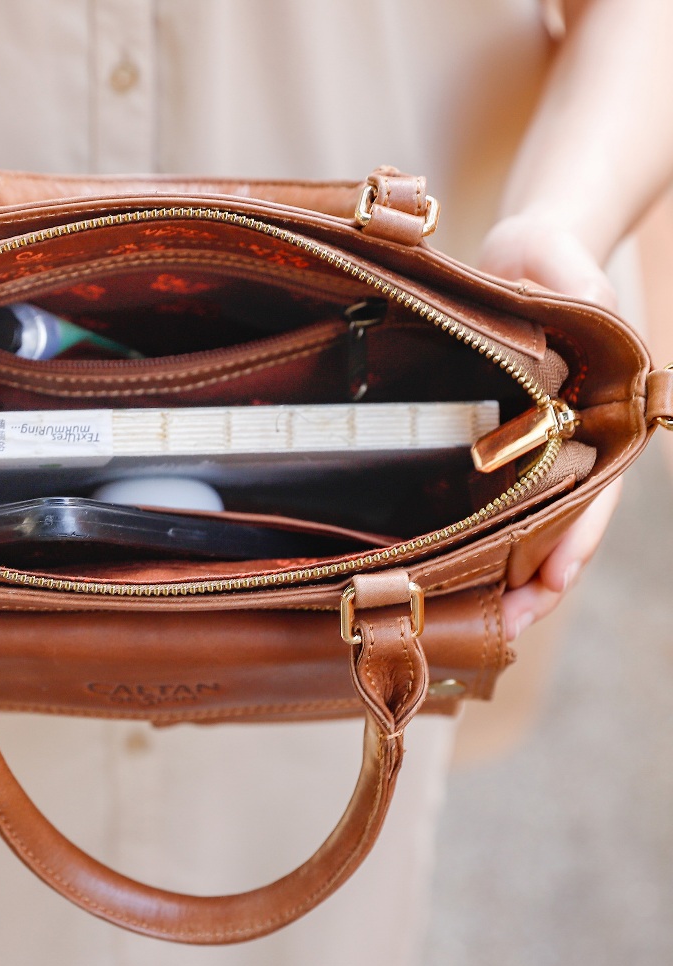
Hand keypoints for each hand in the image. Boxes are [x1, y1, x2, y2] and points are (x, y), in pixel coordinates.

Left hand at [479, 212, 621, 639]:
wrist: (526, 255)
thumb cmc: (552, 260)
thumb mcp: (566, 264)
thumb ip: (581, 286)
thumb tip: (590, 302)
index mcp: (598, 416)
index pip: (592, 493)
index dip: (573, 543)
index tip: (547, 588)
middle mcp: (569, 445)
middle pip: (559, 528)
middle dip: (535, 582)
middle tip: (502, 627)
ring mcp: (532, 451)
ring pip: (525, 527)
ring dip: (503, 574)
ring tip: (468, 619)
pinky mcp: (496, 446)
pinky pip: (491, 501)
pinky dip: (478, 539)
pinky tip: (450, 571)